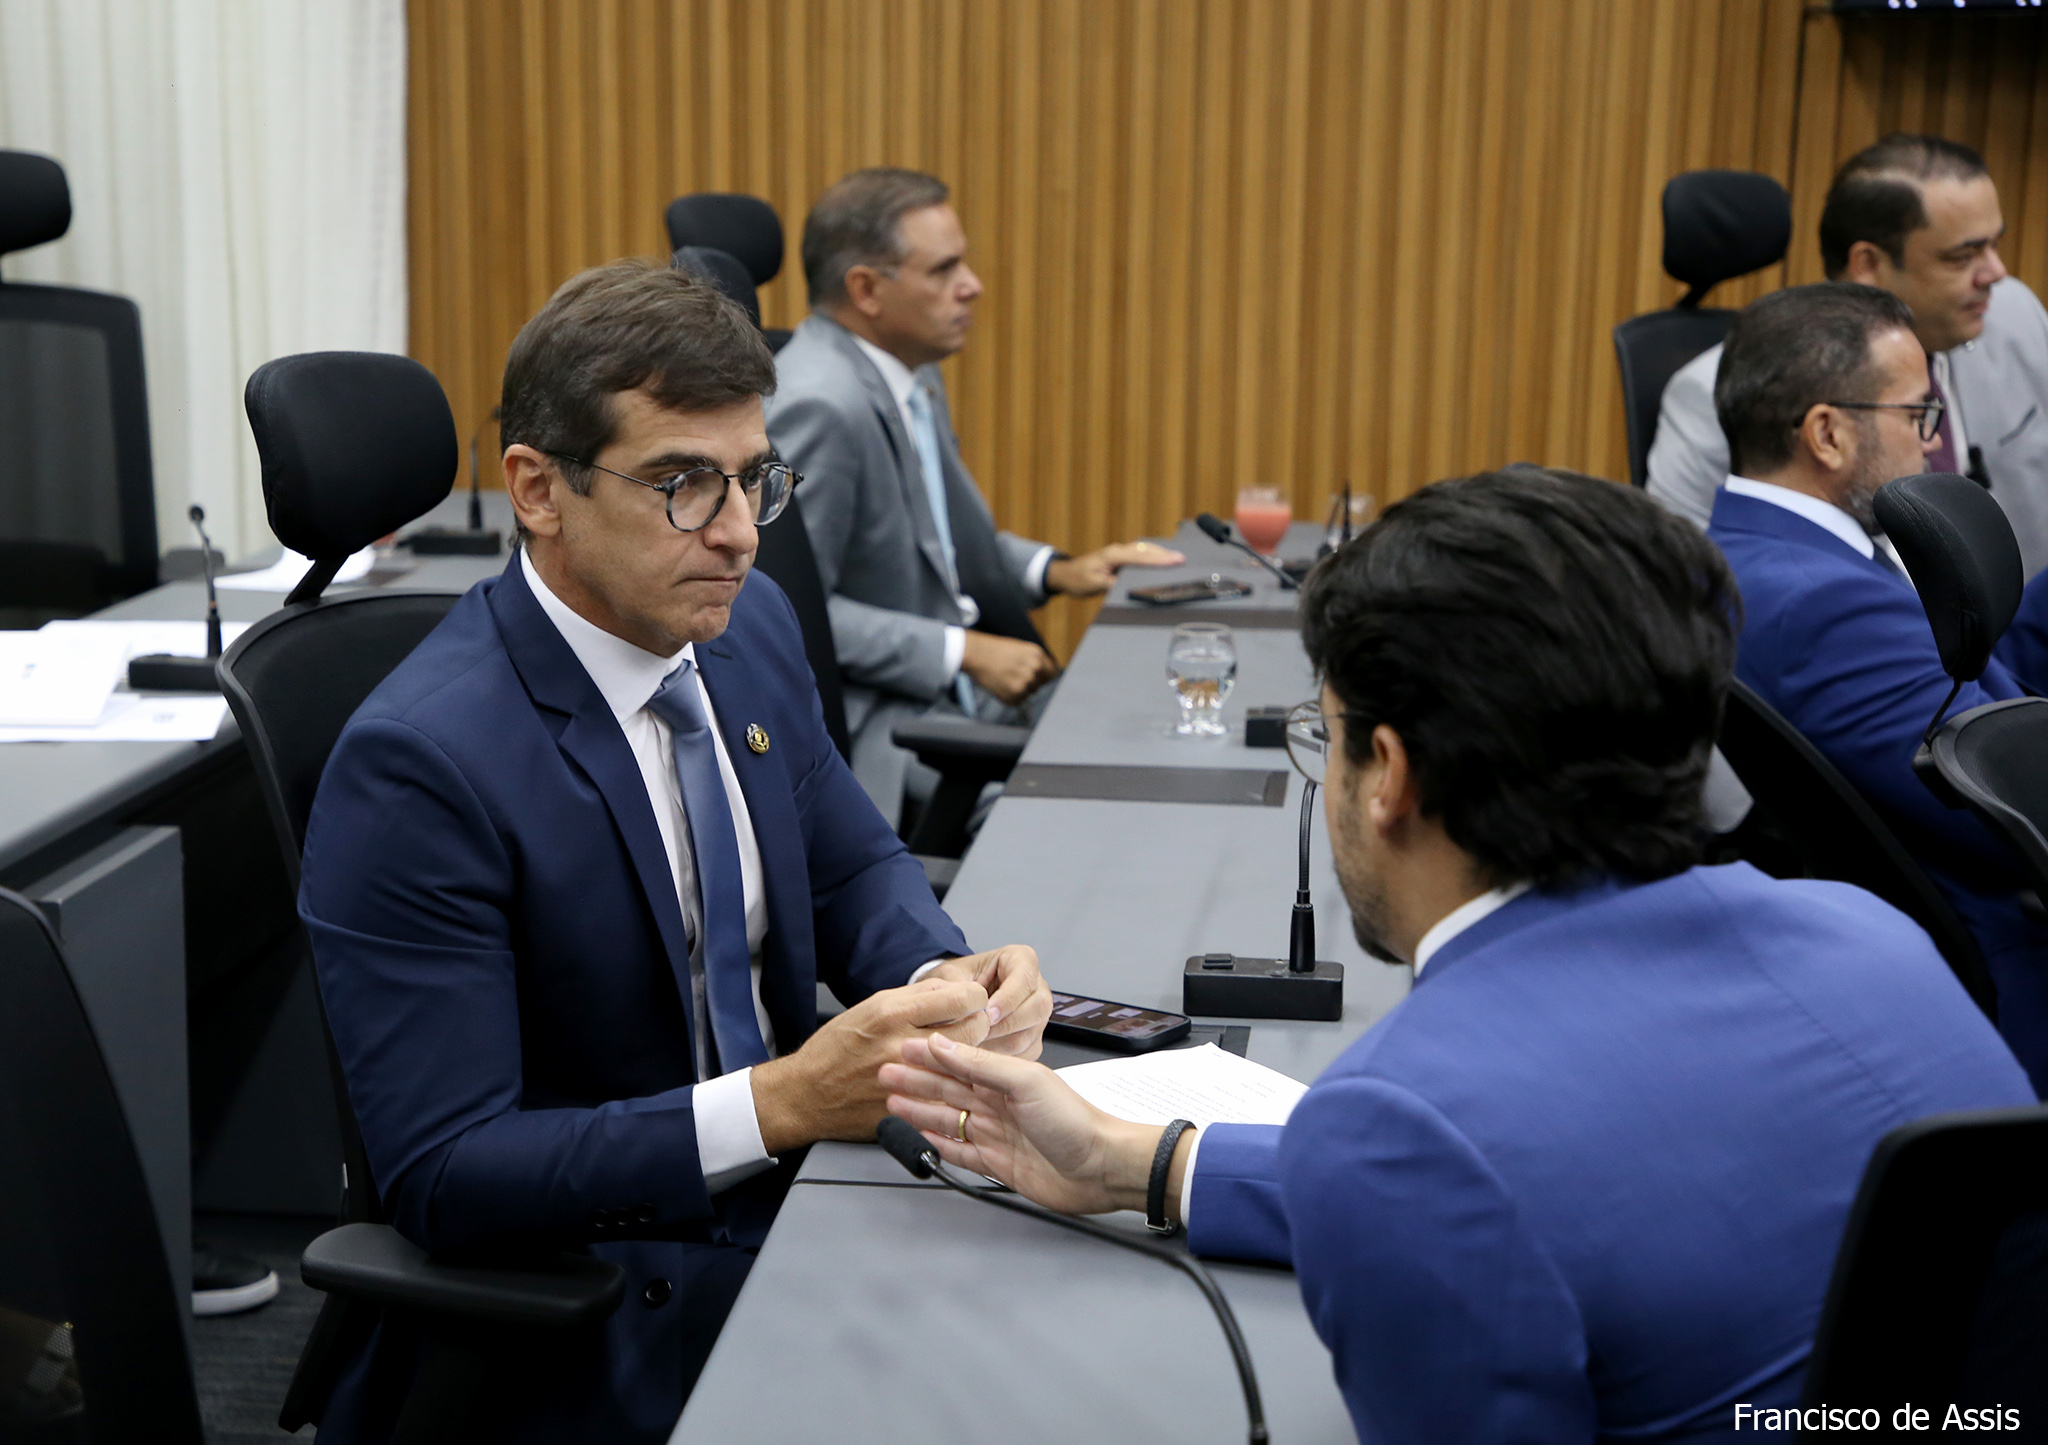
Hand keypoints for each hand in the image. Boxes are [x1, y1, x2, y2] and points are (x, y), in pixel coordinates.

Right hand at [751, 977, 990, 1153]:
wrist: (806, 1095)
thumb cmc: (835, 1049)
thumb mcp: (870, 1006)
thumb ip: (914, 996)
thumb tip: (952, 989)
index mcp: (892, 1014)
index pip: (963, 998)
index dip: (974, 998)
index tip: (971, 1001)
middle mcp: (902, 1045)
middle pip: (974, 1030)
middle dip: (978, 1024)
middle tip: (969, 1026)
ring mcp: (907, 1081)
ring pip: (967, 1063)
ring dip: (968, 1057)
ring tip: (956, 1054)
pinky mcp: (909, 1108)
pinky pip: (949, 1094)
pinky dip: (952, 1086)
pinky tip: (944, 1081)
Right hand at [881, 1034, 1167, 1214]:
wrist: (1102, 1168)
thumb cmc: (1074, 1121)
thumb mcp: (1025, 1082)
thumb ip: (981, 1064)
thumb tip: (943, 1044)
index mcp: (1007, 1077)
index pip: (959, 1062)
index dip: (929, 1055)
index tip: (899, 1047)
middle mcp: (1000, 1104)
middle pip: (949, 1090)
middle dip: (916, 1081)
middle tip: (883, 1075)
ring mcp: (998, 1135)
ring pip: (950, 1119)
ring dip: (921, 1110)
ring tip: (892, 1103)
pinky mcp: (999, 1165)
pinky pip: (962, 1152)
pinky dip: (940, 1144)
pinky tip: (922, 1137)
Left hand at [923, 945, 1052, 1057]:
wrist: (953, 997)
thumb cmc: (955, 980)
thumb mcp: (949, 974)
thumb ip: (955, 987)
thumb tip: (963, 1009)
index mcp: (1021, 960)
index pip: (1024, 979)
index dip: (1007, 999)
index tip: (988, 1013)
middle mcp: (1036, 987)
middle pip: (1037, 1008)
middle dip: (1006, 1024)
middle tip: (979, 1033)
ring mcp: (1037, 1015)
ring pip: (1030, 1034)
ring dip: (1001, 1044)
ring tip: (974, 1046)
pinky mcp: (1032, 1039)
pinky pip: (1024, 1054)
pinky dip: (1002, 1060)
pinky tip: (980, 1058)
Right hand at [960, 631, 1057, 705]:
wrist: (976, 654)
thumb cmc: (994, 650)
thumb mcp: (1020, 648)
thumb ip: (1034, 660)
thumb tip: (1043, 674)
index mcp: (1037, 655)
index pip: (1051, 673)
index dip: (1042, 677)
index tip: (1035, 679)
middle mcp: (1035, 669)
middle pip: (1039, 685)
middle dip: (1028, 684)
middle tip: (1012, 677)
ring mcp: (1026, 682)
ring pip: (1027, 694)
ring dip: (1018, 691)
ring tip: (1004, 679)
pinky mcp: (1015, 695)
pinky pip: (1016, 701)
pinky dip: (1008, 697)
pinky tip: (999, 685)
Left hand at [1044, 541, 1186, 597]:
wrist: (1065, 574)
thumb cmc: (1078, 579)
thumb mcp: (1093, 585)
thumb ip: (1111, 584)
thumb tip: (1130, 585)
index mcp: (1112, 555)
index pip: (1139, 556)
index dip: (1158, 559)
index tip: (1173, 561)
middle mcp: (1117, 550)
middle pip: (1145, 549)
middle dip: (1164, 554)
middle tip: (1182, 559)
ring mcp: (1119, 552)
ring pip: (1144, 549)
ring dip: (1160, 553)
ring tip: (1177, 558)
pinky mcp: (1120, 557)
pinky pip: (1140, 553)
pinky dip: (1152, 554)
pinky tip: (1162, 558)